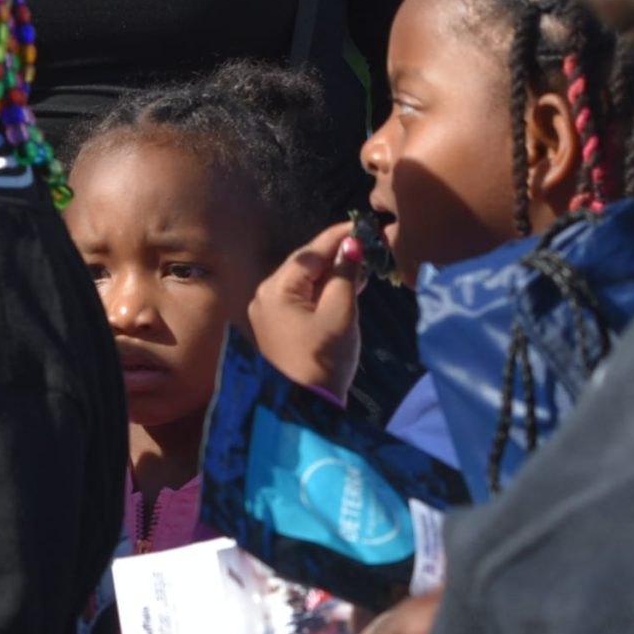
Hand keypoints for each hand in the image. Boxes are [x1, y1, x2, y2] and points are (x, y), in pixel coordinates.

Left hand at [249, 221, 368, 398]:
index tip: (362, 224)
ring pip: (306, 283)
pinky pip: (304, 300)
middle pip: (305, 266)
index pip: (309, 252)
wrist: (306, 409)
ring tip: (364, 264)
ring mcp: (270, 314)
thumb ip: (346, 275)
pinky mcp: (280, 329)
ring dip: (333, 274)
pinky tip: (349, 286)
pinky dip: (325, 292)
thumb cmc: (323, 362)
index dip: (337, 236)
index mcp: (276, 289)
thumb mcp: (340, 313)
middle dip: (336, 255)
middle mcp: (266, 296)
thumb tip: (350, 245)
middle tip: (367, 244)